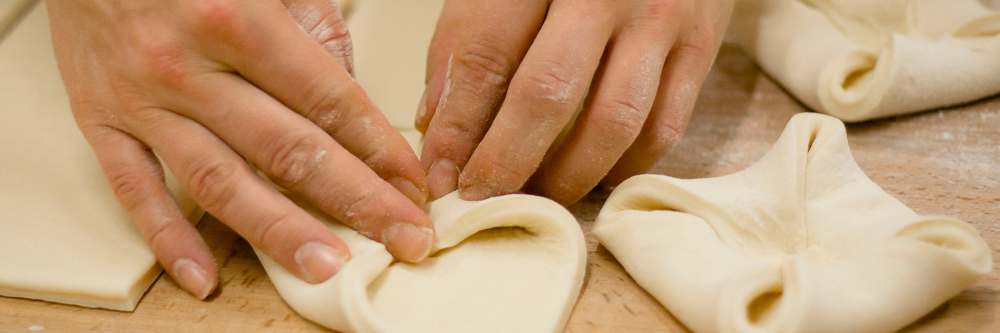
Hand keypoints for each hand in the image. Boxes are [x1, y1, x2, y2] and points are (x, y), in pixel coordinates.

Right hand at [47, 0, 433, 298]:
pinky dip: (170, 239)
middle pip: (288, 151)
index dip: (379, 150)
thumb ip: (314, 36)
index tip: (413, 187)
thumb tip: (356, 104)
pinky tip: (205, 276)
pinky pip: (136, 191)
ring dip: (279, 230)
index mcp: (238, 19)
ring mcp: (144, 101)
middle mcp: (189, 66)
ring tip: (327, 266)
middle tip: (401, 236)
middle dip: (356, 200)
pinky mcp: (104, 124)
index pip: (329, 102)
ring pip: (220, 181)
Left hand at [417, 0, 732, 203]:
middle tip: (483, 197)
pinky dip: (624, 165)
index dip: (459, 125)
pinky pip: (663, 127)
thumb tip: (438, 123)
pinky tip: (593, 176)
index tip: (440, 173)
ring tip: (536, 196)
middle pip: (547, 94)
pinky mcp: (701, 46)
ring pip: (612, 122)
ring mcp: (660, 18)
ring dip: (567, 175)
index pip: (487, 55)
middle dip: (507, 160)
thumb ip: (469, 37)